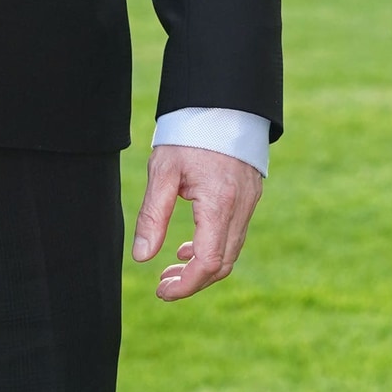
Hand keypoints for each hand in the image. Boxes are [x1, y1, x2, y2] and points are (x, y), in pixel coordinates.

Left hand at [132, 144, 263, 303]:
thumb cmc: (190, 132)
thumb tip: (142, 258)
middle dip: (193, 282)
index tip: (161, 291)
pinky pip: (234, 234)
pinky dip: (212, 248)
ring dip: (202, 268)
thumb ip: (153, 216)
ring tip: (171, 270)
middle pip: (223, 265)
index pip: (207, 263)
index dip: (185, 286)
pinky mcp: (250, 195)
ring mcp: (249, 202)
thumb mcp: (163, 171)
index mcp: (219, 205)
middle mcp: (241, 208)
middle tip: (162, 286)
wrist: (224, 101)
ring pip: (230, 252)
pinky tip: (187, 247)